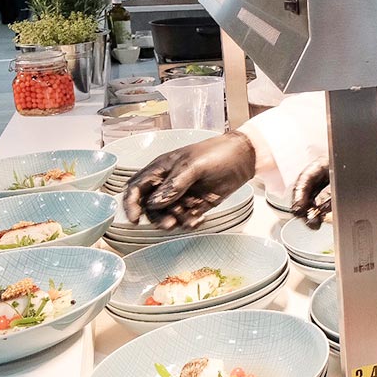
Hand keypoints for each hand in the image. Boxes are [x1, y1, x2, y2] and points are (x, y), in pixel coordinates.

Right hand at [122, 131, 256, 228]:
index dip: (131, 204)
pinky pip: (185, 219)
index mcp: (162, 169)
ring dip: (173, 221)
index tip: (134, 219)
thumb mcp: (193, 165)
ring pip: (167, 215)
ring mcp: (182, 195)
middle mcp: (168, 184)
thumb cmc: (217, 153)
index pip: (137, 188)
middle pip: (150, 207)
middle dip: (156, 217)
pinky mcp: (196, 205)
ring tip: (187, 221)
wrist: (244, 157)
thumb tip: (155, 203)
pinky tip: (199, 220)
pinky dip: (189, 222)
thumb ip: (175, 184)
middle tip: (169, 223)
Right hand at [292, 148, 376, 228]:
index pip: (307, 176)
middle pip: (306, 193)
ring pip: (313, 206)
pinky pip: (327, 215)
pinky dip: (323, 221)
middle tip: (307, 219)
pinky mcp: (342, 207)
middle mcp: (329, 178)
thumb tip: (322, 205)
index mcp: (331, 164)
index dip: (299, 192)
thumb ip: (343, 191)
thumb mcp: (364, 178)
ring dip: (311, 216)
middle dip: (303, 207)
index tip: (298, 207)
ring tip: (315, 224)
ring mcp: (334, 193)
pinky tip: (323, 225)